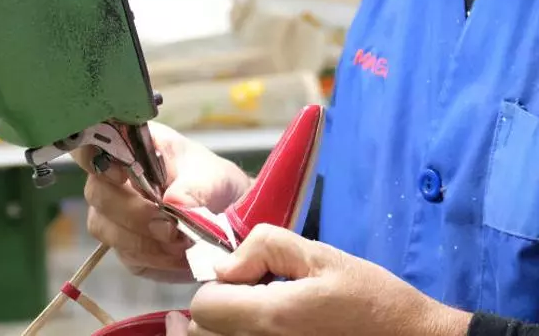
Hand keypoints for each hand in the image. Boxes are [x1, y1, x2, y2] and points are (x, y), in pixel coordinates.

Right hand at [71, 122, 251, 282]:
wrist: (229, 219)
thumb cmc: (213, 183)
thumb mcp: (213, 177)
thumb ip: (194, 188)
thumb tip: (173, 202)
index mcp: (131, 147)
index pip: (91, 145)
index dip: (93, 159)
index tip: (121, 175)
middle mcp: (113, 179)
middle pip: (97, 193)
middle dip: (132, 213)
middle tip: (169, 224)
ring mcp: (115, 214)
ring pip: (105, 228)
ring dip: (143, 240)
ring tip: (181, 241)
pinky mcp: (125, 245)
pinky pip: (126, 254)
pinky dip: (154, 257)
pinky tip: (179, 255)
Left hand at [181, 224, 471, 335]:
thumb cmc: (371, 299)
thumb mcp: (322, 256)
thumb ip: (265, 247)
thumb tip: (225, 265)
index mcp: (271, 317)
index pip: (203, 305)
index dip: (218, 286)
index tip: (247, 280)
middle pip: (202, 332)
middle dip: (218, 309)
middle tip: (253, 298)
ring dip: (224, 330)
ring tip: (257, 315)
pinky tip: (261, 331)